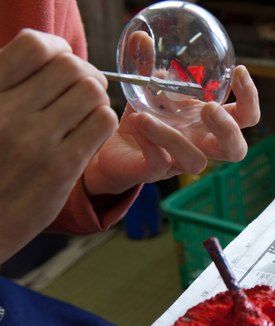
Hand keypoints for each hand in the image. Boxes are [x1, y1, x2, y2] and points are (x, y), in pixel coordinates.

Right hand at [0, 29, 117, 261]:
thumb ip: (4, 86)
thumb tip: (43, 55)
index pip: (34, 46)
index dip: (57, 48)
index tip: (60, 61)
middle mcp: (6, 112)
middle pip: (71, 67)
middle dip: (85, 74)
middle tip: (83, 89)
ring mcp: (35, 140)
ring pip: (92, 92)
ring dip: (97, 98)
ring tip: (87, 112)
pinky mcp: (60, 168)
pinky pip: (102, 123)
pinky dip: (103, 122)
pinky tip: (90, 134)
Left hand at [83, 31, 259, 195]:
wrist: (110, 147)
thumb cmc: (142, 117)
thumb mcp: (147, 88)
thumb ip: (147, 64)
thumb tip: (141, 37)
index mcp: (208, 123)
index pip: (245, 117)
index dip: (250, 98)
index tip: (239, 70)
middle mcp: (200, 144)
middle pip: (236, 150)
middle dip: (228, 129)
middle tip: (208, 108)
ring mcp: (179, 162)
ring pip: (196, 161)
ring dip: (173, 137)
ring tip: (145, 115)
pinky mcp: (154, 172)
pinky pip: (158, 163)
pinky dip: (149, 141)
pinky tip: (135, 121)